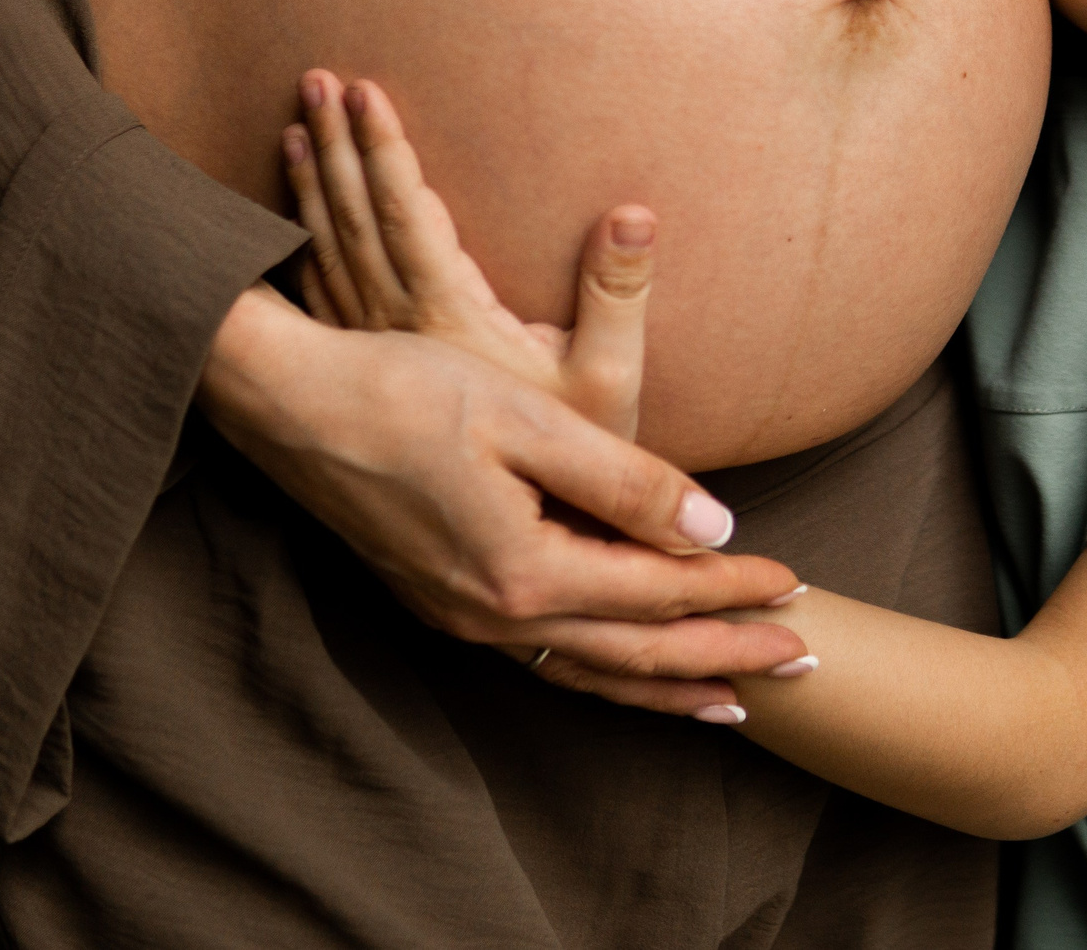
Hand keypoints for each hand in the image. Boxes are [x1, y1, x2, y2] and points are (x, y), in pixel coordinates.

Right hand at [199, 287, 813, 717]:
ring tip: (734, 697)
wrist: (285, 401)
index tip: (798, 585)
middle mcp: (493, 614)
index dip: (735, 589)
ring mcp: (462, 616)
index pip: (659, 592)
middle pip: (637, 652)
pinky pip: (546, 655)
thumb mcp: (528, 420)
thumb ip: (626, 479)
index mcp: (523, 571)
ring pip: (591, 668)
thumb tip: (715, 527)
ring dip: (668, 681)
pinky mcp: (443, 600)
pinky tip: (625, 668)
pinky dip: (603, 670)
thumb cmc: (404, 390)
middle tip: (801, 659)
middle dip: (724, 656)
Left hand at [284, 68, 640, 435]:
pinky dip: (305, 247)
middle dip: (335, 147)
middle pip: (353, 224)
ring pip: (328, 257)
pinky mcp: (373, 383)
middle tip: (313, 80)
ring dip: (312, 191)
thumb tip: (633, 213)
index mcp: (450, 323)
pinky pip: (323, 300)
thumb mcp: (611, 385)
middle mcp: (400, 336)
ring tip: (294, 128)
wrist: (526, 547)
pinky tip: (295, 221)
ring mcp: (378, 360)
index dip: (384, 149)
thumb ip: (619, 296)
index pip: (407, 216)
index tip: (363, 88)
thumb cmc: (577, 464)